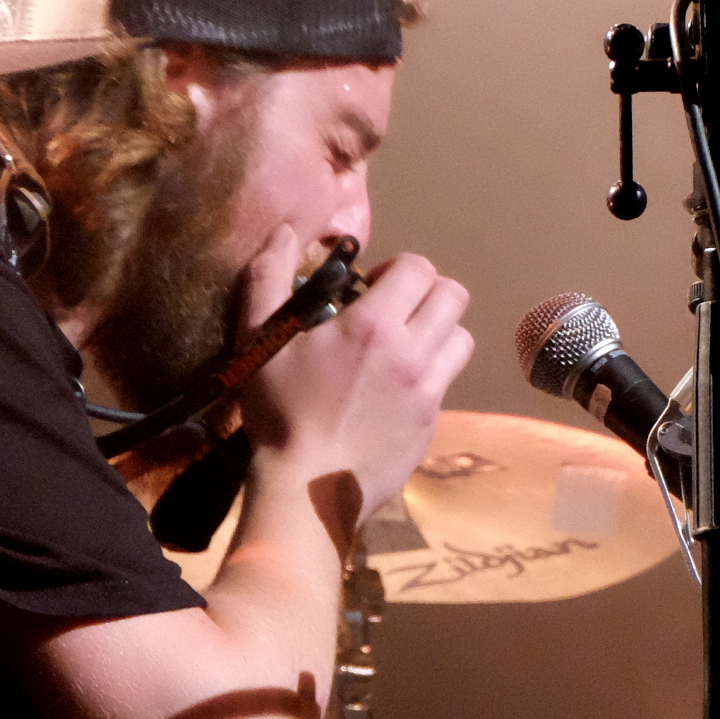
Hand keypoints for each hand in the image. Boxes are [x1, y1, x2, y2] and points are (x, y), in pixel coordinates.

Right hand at [232, 223, 473, 517]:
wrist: (306, 489)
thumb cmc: (278, 413)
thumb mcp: (258, 339)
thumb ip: (268, 276)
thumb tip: (284, 229)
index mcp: (374, 325)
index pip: (419, 268)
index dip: (399, 269)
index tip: (372, 287)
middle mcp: (413, 353)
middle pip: (453, 296)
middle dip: (427, 293)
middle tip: (393, 311)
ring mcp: (429, 391)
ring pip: (461, 338)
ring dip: (437, 331)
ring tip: (403, 346)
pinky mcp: (432, 423)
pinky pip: (448, 381)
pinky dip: (431, 372)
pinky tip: (396, 387)